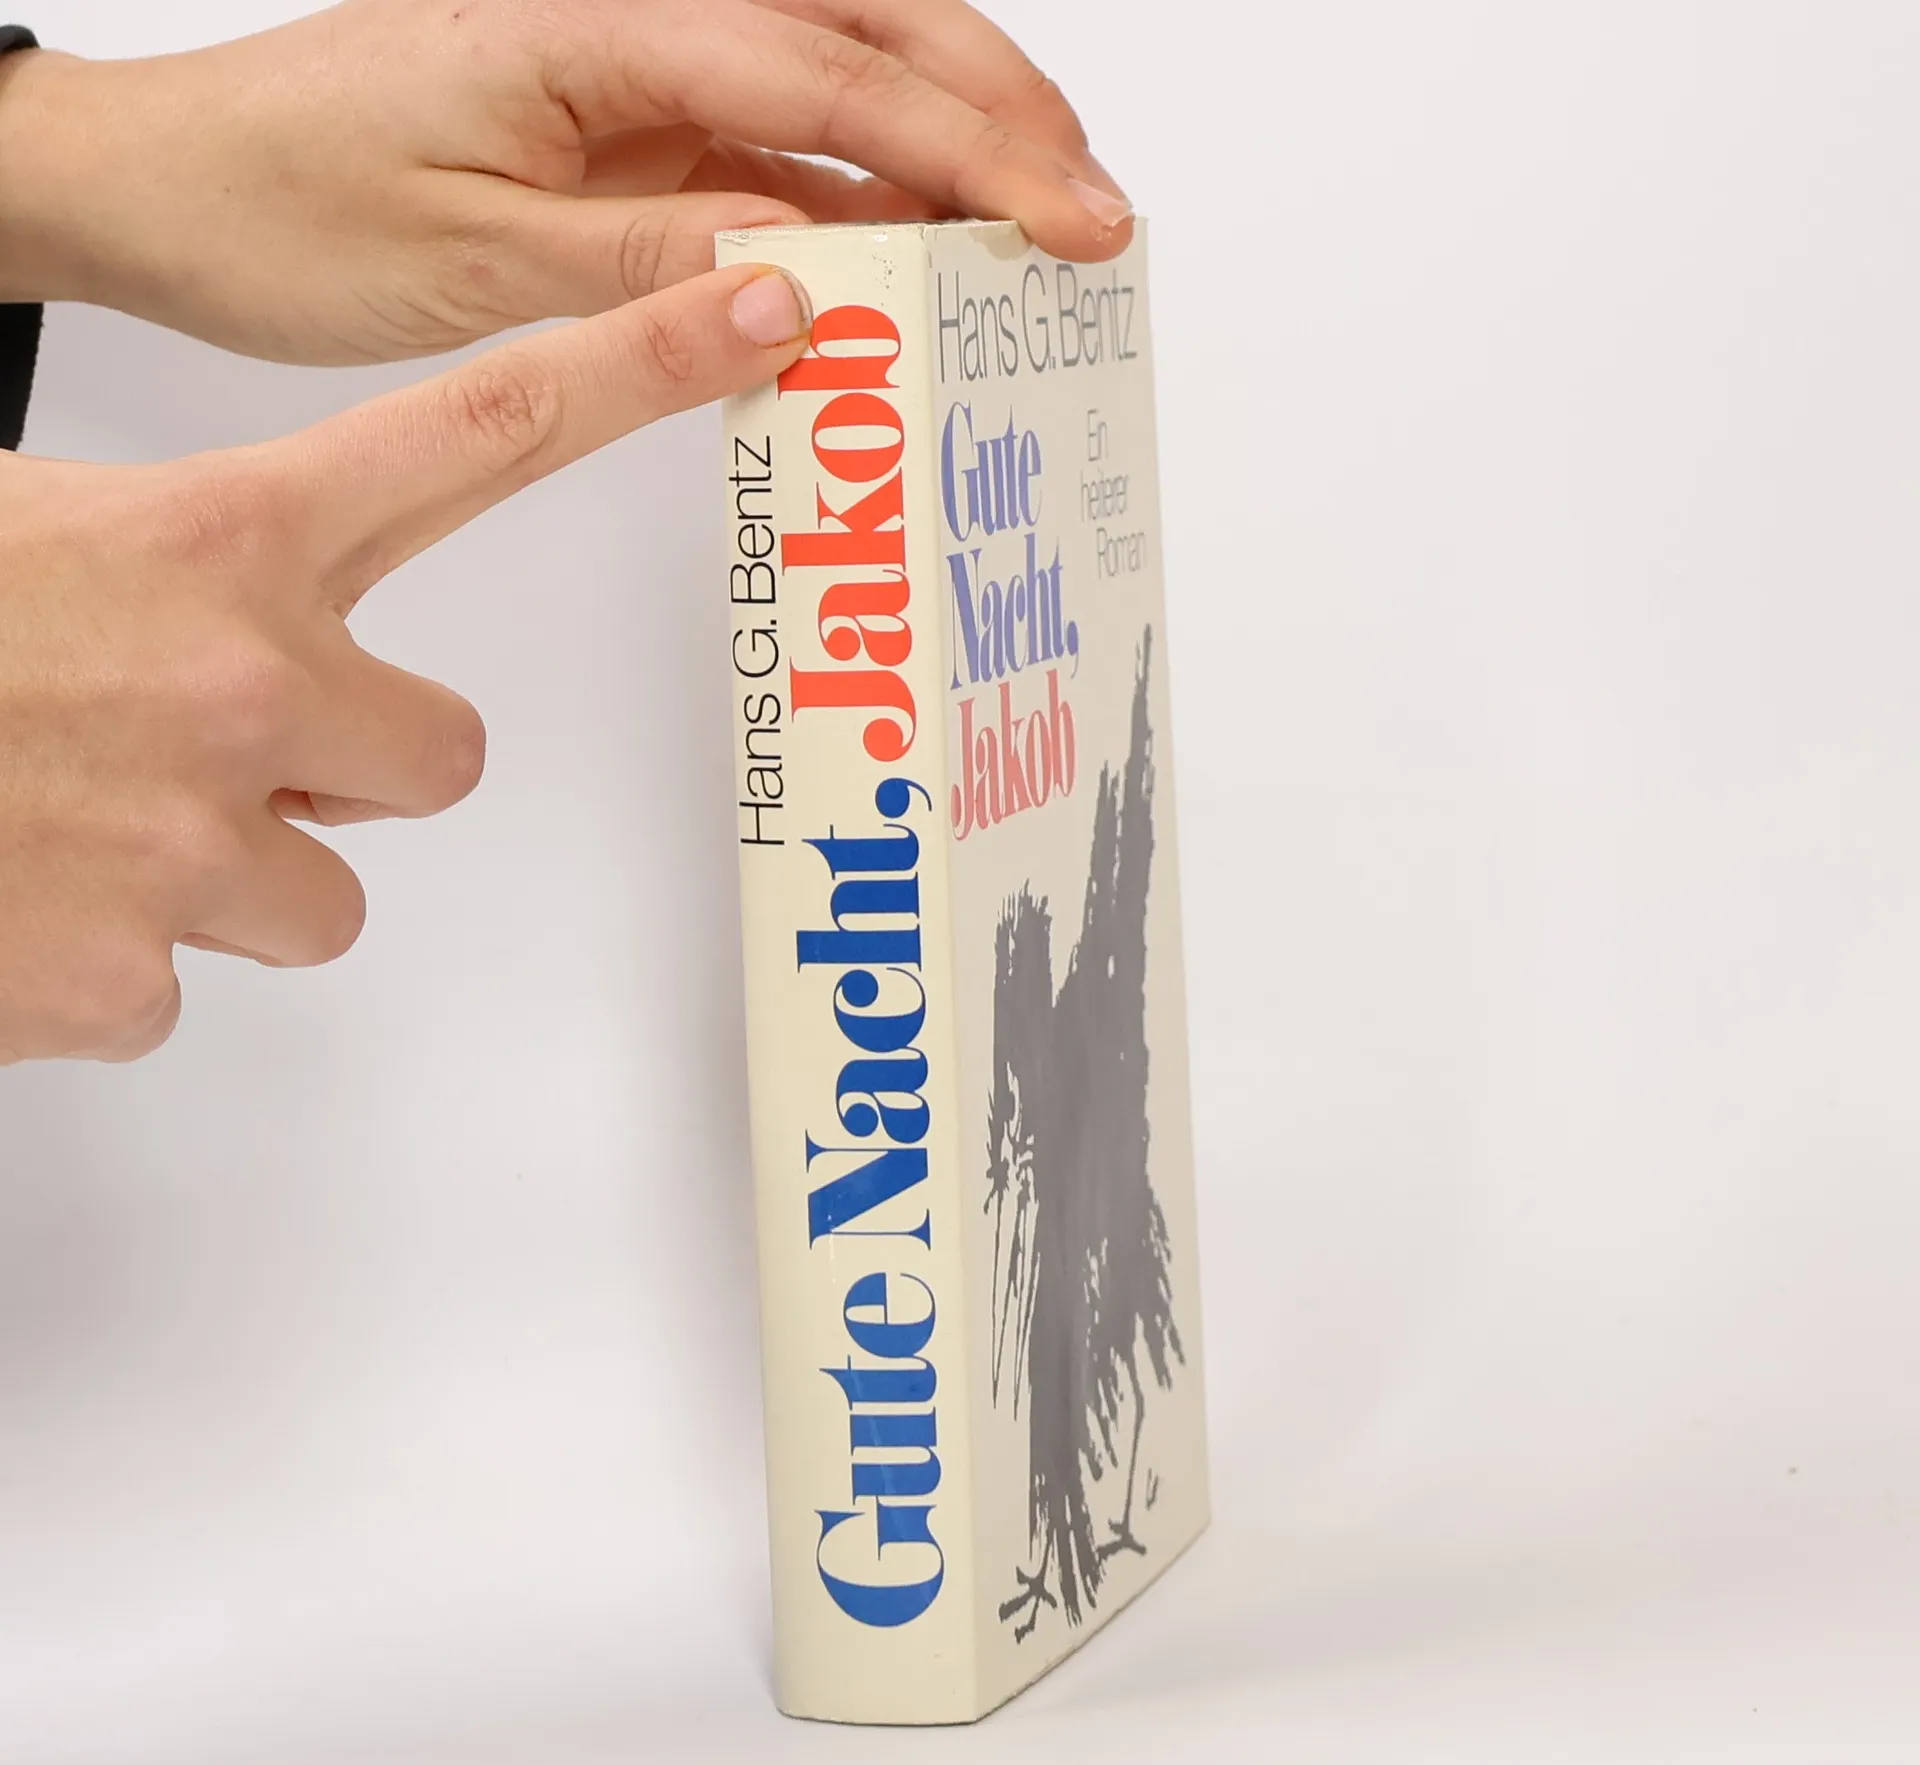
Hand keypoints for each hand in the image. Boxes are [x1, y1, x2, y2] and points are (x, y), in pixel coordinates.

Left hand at [0, 0, 1129, 364]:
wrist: (178, 181)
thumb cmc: (288, 204)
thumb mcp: (472, 260)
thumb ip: (647, 263)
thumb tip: (803, 280)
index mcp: (595, 22)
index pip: (829, 76)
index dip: (968, 149)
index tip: (1066, 218)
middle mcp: (633, 15)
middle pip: (870, 30)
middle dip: (1001, 117)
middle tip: (1095, 218)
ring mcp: (638, 62)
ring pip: (841, 78)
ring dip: (952, 147)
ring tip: (1041, 231)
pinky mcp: (630, 117)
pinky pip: (778, 148)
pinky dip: (864, 198)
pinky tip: (918, 256)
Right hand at [0, 262, 810, 1063]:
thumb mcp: (30, 527)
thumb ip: (175, 561)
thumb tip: (238, 616)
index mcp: (215, 539)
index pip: (481, 426)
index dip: (642, 362)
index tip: (760, 308)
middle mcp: (248, 690)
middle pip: (437, 754)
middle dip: (350, 761)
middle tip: (210, 742)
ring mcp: (200, 850)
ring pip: (317, 889)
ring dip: (228, 868)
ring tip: (76, 818)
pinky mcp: (128, 980)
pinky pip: (181, 985)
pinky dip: (114, 960)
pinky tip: (18, 899)